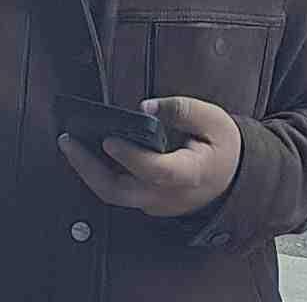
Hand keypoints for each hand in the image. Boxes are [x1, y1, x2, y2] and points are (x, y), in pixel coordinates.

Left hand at [57, 96, 241, 217]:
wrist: (233, 179)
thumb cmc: (224, 148)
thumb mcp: (215, 121)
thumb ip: (183, 110)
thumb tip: (147, 107)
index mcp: (189, 174)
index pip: (154, 170)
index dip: (131, 156)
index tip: (110, 138)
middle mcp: (167, 195)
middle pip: (119, 191)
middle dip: (88, 167)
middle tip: (68, 141)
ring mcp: (154, 202)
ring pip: (113, 194)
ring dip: (88, 170)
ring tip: (71, 143)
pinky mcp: (147, 201)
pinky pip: (119, 190)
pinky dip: (101, 171)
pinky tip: (90, 151)